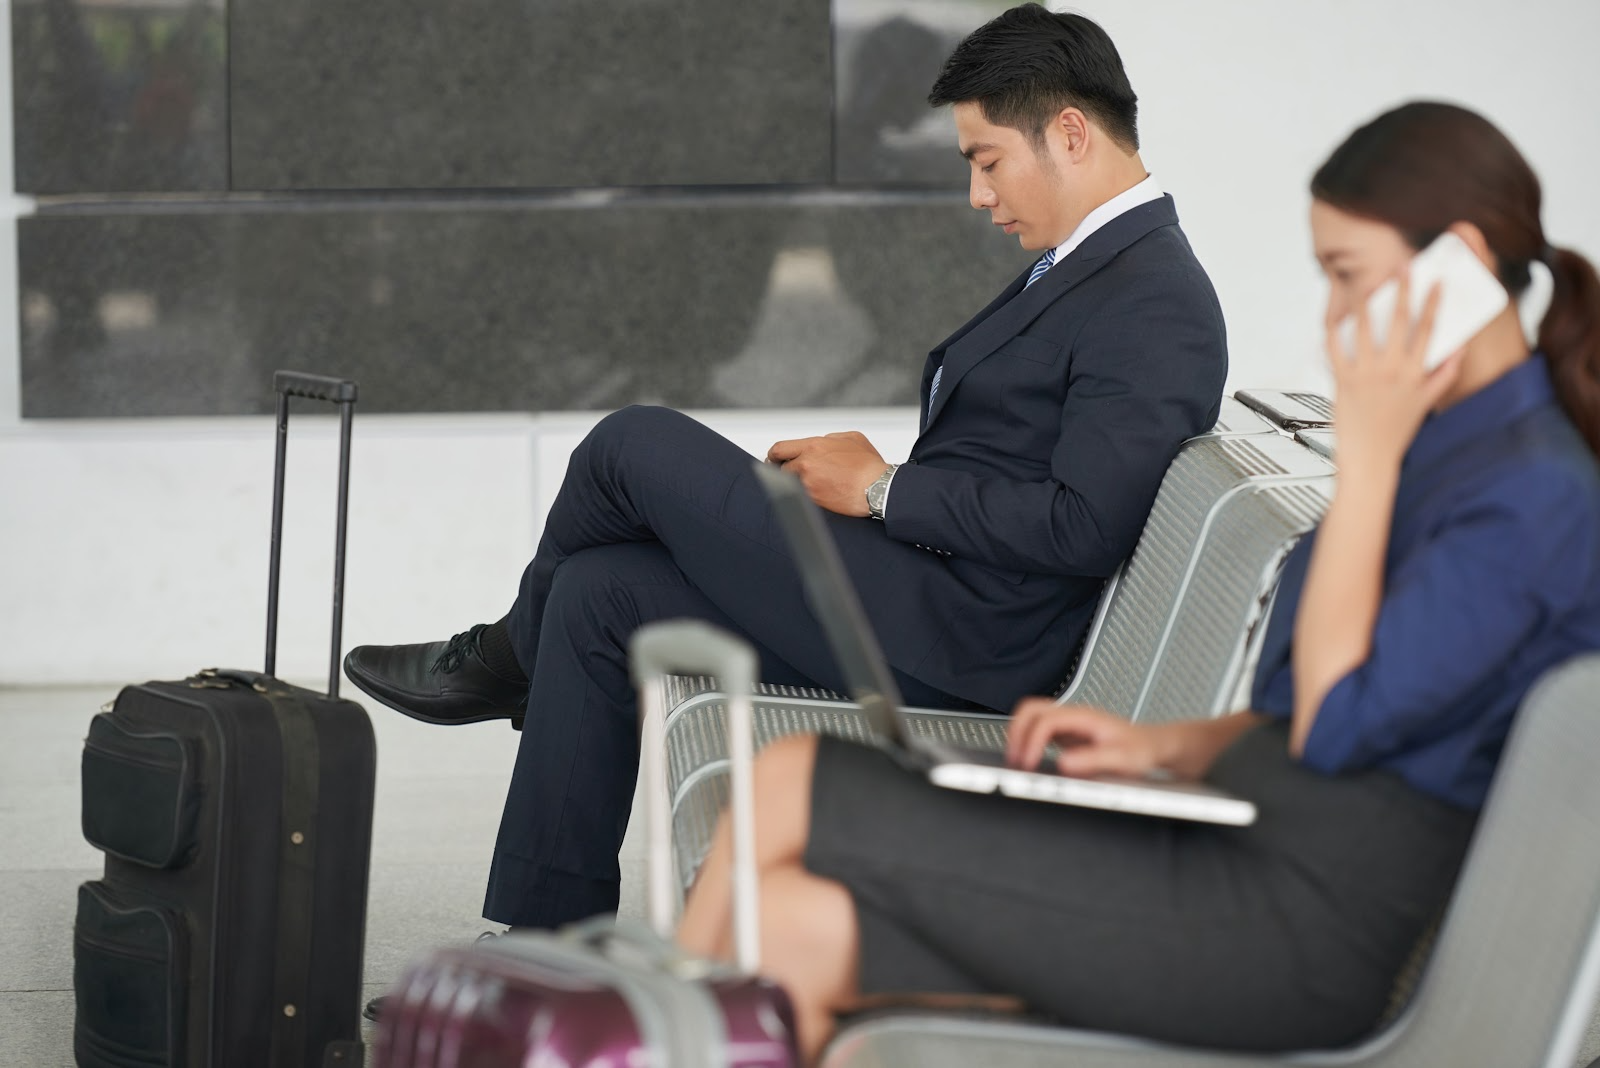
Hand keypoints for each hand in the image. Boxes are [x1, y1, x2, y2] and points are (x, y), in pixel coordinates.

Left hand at [766, 431, 887, 516]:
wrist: (878, 488)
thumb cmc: (869, 465)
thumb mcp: (851, 438)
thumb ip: (831, 438)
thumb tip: (822, 442)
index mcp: (814, 446)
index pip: (780, 449)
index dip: (774, 456)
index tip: (775, 460)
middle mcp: (807, 464)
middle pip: (779, 469)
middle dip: (781, 471)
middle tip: (786, 474)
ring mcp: (808, 484)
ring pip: (789, 484)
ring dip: (794, 484)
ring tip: (809, 485)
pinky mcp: (814, 500)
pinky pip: (801, 496)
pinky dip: (804, 496)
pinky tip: (817, 494)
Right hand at [1005, 699, 1171, 778]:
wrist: (1151, 745)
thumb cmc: (1140, 749)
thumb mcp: (1122, 759)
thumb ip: (1093, 760)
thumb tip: (1063, 763)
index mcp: (1085, 717)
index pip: (1047, 720)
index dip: (1033, 741)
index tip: (1030, 763)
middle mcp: (1073, 715)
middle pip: (1031, 708)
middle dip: (1017, 732)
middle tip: (1015, 758)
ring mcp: (1068, 722)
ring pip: (1030, 714)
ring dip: (1018, 734)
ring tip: (1017, 759)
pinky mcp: (1065, 732)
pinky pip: (1037, 727)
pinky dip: (1026, 740)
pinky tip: (1029, 758)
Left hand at [1326, 271, 1461, 470]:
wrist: (1370, 458)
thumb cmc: (1397, 431)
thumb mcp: (1428, 402)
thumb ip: (1445, 374)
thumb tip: (1458, 349)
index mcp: (1416, 373)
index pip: (1429, 330)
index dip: (1433, 303)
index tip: (1436, 282)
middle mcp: (1393, 371)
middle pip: (1400, 322)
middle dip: (1403, 291)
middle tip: (1402, 268)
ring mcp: (1366, 375)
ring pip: (1365, 330)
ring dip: (1365, 304)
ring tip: (1365, 284)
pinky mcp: (1343, 382)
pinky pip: (1335, 351)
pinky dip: (1332, 333)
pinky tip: (1332, 317)